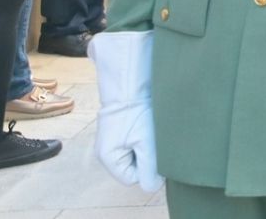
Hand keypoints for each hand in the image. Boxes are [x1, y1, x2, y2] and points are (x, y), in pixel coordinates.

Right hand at [90, 31, 162, 191]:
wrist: (130, 80)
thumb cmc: (136, 110)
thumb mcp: (146, 142)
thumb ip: (150, 167)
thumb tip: (153, 186)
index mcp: (109, 158)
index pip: (133, 178)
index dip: (148, 168)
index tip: (157, 151)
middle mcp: (108, 151)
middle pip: (135, 165)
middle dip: (148, 155)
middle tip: (157, 138)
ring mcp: (114, 138)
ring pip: (137, 151)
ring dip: (148, 143)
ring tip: (153, 128)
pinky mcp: (122, 127)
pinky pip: (136, 139)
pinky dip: (146, 133)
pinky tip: (152, 122)